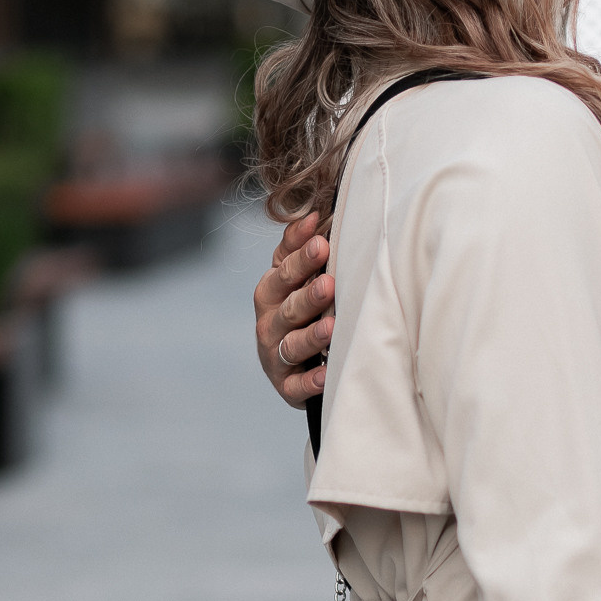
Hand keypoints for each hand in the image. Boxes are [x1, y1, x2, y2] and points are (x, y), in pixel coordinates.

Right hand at [254, 211, 334, 406]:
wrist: (293, 361)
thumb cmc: (300, 307)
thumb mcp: (294, 276)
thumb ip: (297, 247)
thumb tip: (312, 213)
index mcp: (271, 291)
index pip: (283, 272)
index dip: (300, 258)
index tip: (322, 241)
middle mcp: (268, 323)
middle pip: (288, 308)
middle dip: (308, 296)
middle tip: (329, 284)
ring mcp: (275, 355)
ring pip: (292, 345)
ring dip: (312, 337)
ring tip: (332, 328)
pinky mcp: (286, 386)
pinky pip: (297, 386)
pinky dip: (312, 382)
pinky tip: (328, 375)